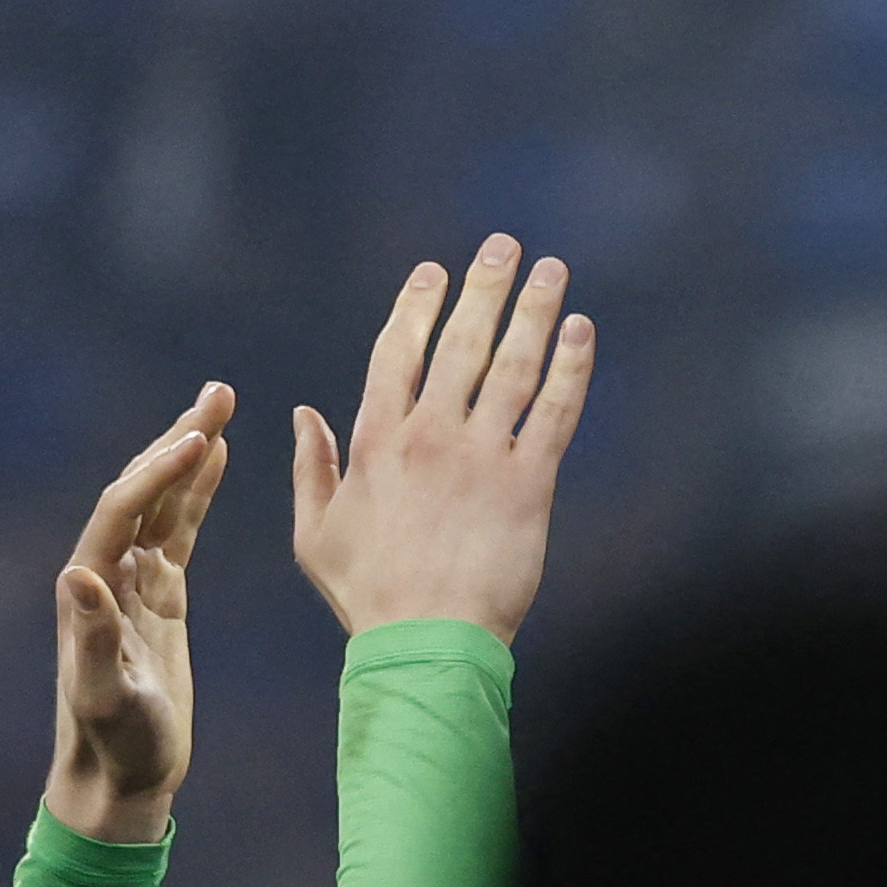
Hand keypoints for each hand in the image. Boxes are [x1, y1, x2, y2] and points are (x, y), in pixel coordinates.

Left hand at [44, 385, 231, 845]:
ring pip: (163, 501)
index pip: (122, 512)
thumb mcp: (104, 696)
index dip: (158, 475)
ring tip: (222, 405)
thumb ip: (90, 638)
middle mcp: (105, 573)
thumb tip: (78, 573)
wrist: (119, 776)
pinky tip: (220, 459)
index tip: (202, 440)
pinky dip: (199, 492)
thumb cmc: (115, 744)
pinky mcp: (160, 597)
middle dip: (178, 440)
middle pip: (141, 489)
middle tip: (219, 393)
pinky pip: (180, 531)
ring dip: (190, 453)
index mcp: (89, 589)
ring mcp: (134, 582)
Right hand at [294, 239, 592, 643]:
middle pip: (460, 344)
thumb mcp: (315, 531)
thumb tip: (303, 414)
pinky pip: (554, 414)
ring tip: (552, 269)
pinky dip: (570, 369)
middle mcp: (429, 437)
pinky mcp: (529, 485)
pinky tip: (583, 331)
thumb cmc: (368, 593)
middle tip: (503, 246)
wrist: (426, 640)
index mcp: (376, 442)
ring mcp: (480, 457)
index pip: (398, 354)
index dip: (417, 307)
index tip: (434, 272)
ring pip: (511, 367)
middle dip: (483, 289)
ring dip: (534, 312)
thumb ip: (313, 467)